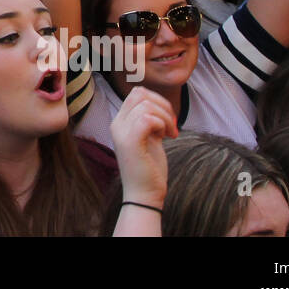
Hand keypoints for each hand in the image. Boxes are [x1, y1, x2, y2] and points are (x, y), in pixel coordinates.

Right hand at [110, 86, 176, 210]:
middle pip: (139, 94)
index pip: (136, 93)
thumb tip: (159, 103)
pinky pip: (147, 119)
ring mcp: (121, 132)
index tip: (167, 120)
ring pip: (146, 105)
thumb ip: (149, 120)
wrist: (144, 195)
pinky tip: (166, 137)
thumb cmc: (149, 168)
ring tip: (171, 133)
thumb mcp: (149, 137)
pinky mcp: (130, 142)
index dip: (157, 100)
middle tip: (171, 125)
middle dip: (162, 105)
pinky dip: (162, 124)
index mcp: (120, 122)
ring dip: (165, 117)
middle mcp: (117, 124)